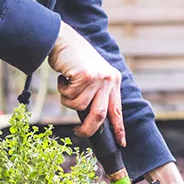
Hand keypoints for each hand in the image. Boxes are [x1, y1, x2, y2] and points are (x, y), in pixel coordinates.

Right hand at [49, 22, 125, 145]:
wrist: (63, 40)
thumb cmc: (74, 60)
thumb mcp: (92, 77)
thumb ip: (95, 94)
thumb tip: (91, 120)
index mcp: (114, 81)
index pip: (117, 110)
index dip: (119, 128)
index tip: (122, 143)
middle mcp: (109, 80)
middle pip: (99, 115)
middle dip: (88, 129)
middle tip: (78, 133)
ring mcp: (98, 78)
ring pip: (79, 106)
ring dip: (67, 99)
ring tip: (66, 84)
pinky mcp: (85, 77)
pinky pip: (70, 96)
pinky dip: (62, 90)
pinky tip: (64, 77)